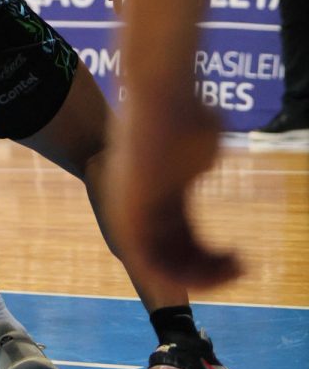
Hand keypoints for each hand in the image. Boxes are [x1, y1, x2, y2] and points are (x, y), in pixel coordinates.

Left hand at [107, 85, 239, 290]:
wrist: (159, 92)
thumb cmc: (185, 110)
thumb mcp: (201, 143)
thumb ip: (201, 164)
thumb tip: (204, 165)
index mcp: (158, 193)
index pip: (181, 240)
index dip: (209, 256)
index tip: (239, 257)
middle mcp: (141, 207)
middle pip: (174, 257)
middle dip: (210, 271)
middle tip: (242, 267)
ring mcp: (131, 211)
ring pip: (163, 266)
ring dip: (203, 276)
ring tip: (237, 267)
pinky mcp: (127, 213)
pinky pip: (151, 263)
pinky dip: (185, 272)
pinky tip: (219, 262)